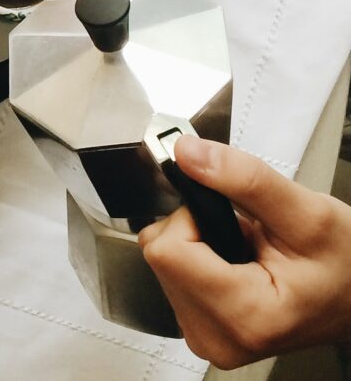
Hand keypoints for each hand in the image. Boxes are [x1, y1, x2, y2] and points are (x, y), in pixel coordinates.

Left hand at [139, 136, 350, 368]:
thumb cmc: (346, 265)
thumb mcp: (307, 212)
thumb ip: (244, 179)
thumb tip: (188, 153)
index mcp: (245, 316)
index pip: (166, 250)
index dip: (193, 218)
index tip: (230, 214)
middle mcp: (216, 337)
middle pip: (160, 255)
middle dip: (196, 230)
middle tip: (246, 235)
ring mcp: (206, 338)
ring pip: (161, 263)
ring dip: (198, 244)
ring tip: (248, 251)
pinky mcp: (200, 330)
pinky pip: (171, 276)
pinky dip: (198, 260)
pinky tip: (236, 264)